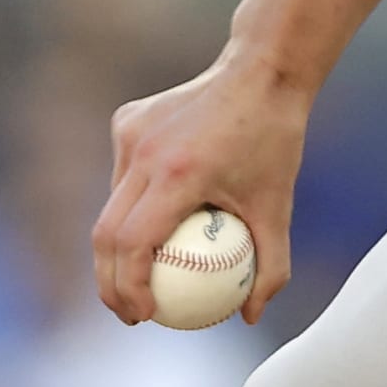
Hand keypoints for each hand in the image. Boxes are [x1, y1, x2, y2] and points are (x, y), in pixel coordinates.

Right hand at [93, 49, 312, 325]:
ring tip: (137, 275)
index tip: (145, 316)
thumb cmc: (275, 139)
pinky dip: (131, 202)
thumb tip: (250, 317)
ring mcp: (132, 132)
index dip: (128, 289)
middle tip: (130, 310)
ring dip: (119, 243)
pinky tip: (155, 220)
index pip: (134, 244)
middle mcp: (146, 152)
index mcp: (179, 173)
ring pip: (111, 203)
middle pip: (107, 233)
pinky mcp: (128, 120)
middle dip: (109, 282)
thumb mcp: (280, 206)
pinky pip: (122, 174)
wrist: (264, 69)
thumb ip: (272, 265)